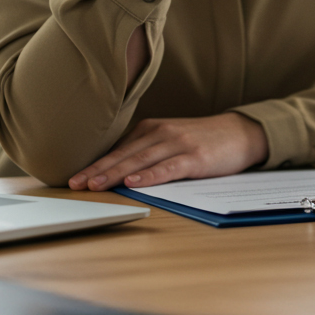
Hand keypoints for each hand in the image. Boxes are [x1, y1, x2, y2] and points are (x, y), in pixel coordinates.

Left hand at [68, 111, 269, 190]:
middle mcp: (160, 133)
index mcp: (151, 128)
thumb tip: (115, 170)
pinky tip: (134, 183)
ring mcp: (177, 143)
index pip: (117, 149)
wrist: (240, 133)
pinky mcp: (194, 157)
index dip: (94, 164)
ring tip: (95, 186)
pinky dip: (149, 176)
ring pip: (140, 161)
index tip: (74, 177)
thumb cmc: (202, 140)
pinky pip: (167, 168)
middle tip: (74, 184)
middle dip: (97, 170)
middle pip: (123, 154)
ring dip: (115, 174)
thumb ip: (146, 150)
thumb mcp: (170, 139)